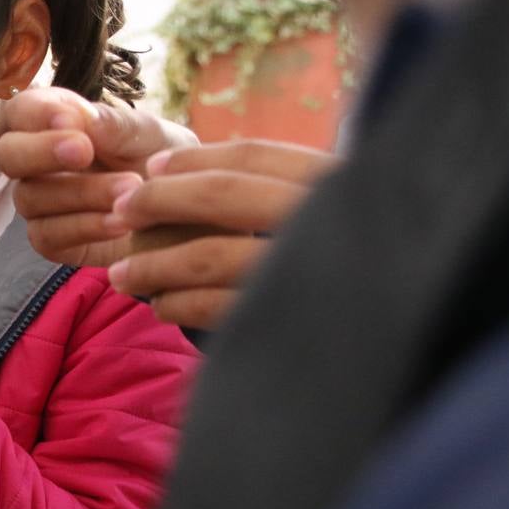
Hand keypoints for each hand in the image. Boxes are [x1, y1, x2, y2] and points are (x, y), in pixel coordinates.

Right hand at [0, 87, 198, 268]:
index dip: (38, 114)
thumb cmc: (161, 159)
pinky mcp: (51, 240)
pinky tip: (121, 222)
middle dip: (41, 152)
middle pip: (8, 154)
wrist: (184, 208)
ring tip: (130, 189)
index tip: (73, 120)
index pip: (22, 111)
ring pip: (30, 197)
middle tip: (85, 151)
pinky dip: (85, 227)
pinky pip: (47, 236)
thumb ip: (115, 124)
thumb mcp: (149, 134)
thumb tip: (80, 119)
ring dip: (81, 192)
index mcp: (52, 122)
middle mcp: (36, 162)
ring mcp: (39, 203)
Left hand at [107, 140, 337, 328]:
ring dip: (153, 263)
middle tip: (121, 212)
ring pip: (210, 255)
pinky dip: (177, 304)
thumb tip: (173, 171)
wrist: (387, 350)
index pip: (254, 157)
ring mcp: (312, 276)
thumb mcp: (329, 217)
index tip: (151, 168)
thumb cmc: (347, 274)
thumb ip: (274, 191)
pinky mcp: (291, 326)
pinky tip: (162, 307)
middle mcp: (328, 221)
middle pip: (224, 195)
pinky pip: (215, 308)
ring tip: (121, 275)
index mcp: (338, 183)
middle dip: (161, 200)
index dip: (193, 160)